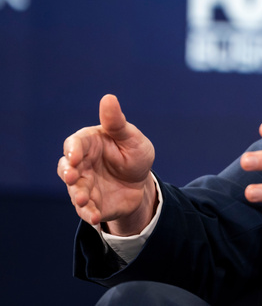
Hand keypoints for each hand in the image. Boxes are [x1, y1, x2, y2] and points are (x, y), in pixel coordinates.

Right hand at [58, 94, 156, 234]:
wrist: (142, 183)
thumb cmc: (134, 153)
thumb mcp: (130, 137)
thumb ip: (116, 122)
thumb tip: (108, 98)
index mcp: (88, 144)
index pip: (74, 144)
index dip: (72, 150)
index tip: (76, 156)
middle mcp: (81, 165)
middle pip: (66, 168)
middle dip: (68, 173)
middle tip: (73, 177)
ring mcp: (83, 185)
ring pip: (74, 190)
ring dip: (77, 195)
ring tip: (83, 200)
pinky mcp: (90, 203)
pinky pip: (85, 210)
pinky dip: (88, 213)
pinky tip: (94, 217)